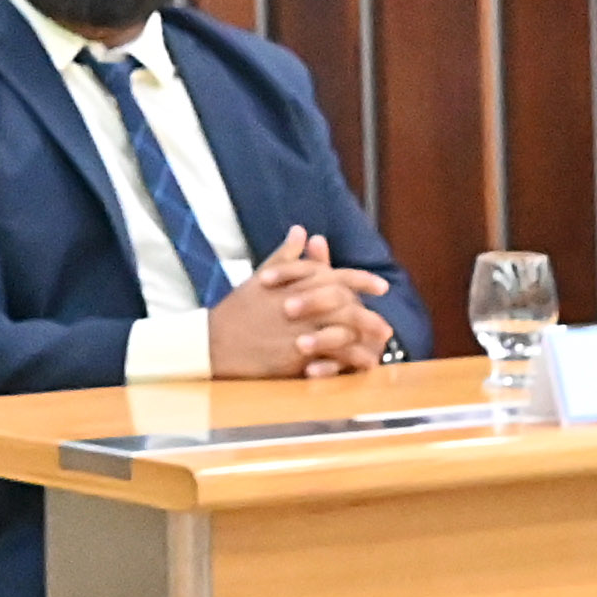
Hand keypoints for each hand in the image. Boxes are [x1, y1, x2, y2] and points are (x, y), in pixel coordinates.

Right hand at [201, 226, 396, 378]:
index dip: (361, 280)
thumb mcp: (259, 278)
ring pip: (343, 330)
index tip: (381, 286)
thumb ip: (286, 256)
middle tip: (385, 325)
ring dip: (364, 338)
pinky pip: (331, 357)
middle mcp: (300, 303)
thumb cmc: (236, 311)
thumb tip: (301, 230)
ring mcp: (299, 329)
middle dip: (368, 314)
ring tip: (379, 346)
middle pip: (345, 304)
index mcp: (294, 283)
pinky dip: (348, 361)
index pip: (335, 275)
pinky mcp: (295, 354)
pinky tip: (360, 365)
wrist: (212, 343)